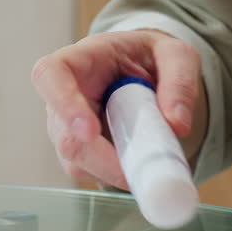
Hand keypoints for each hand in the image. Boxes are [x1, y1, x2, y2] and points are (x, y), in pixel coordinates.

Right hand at [31, 30, 204, 189]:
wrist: (145, 71)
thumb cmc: (151, 56)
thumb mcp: (176, 54)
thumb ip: (180, 81)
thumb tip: (176, 125)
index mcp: (80, 60)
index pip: (51, 76)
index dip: (64, 103)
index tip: (89, 130)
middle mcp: (63, 96)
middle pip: (64, 134)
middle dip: (102, 158)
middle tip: (139, 171)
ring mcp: (66, 128)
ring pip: (77, 162)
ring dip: (115, 170)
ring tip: (152, 163)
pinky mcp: (80, 153)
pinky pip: (93, 173)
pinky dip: (120, 176)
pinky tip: (141, 164)